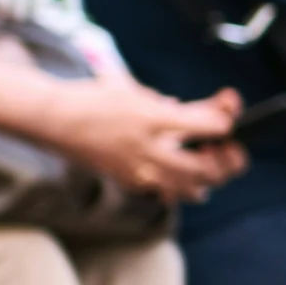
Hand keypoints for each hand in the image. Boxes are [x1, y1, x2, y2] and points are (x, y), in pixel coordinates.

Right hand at [44, 84, 248, 202]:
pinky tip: (189, 176)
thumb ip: (174, 106)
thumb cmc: (95, 99)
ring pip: (194, 187)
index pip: (206, 125)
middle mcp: (148, 148)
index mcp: (151, 117)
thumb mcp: (138, 91)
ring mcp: (140, 170)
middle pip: (207, 167)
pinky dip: (187, 187)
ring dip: (210, 176)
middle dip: (227, 159)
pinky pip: (172, 193)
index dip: (226, 120)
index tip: (230, 110)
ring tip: (208, 160)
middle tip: (228, 146)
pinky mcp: (133, 183)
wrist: (55, 120)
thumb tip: (213, 112)